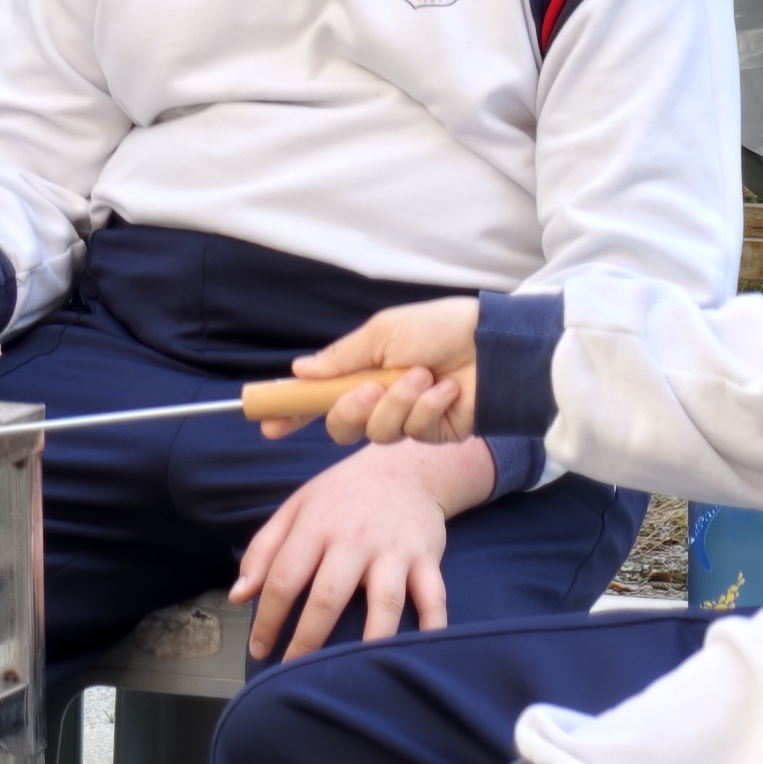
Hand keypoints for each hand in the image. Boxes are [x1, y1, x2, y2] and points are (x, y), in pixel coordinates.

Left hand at [230, 441, 492, 660]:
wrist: (405, 469)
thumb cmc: (341, 495)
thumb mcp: (295, 509)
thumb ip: (264, 550)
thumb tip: (238, 595)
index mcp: (316, 527)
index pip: (285, 578)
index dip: (268, 617)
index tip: (259, 649)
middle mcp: (354, 541)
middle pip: (329, 597)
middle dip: (308, 639)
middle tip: (293, 671)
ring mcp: (394, 552)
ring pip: (384, 602)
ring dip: (370, 639)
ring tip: (353, 670)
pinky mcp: (427, 559)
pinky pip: (433, 598)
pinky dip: (432, 627)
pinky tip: (420, 651)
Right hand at [265, 294, 482, 445]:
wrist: (494, 346)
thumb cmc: (440, 329)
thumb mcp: (382, 333)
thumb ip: (341, 357)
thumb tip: (300, 369)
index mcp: (364, 371)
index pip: (320, 397)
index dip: (293, 411)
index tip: (268, 423)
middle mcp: (380, 398)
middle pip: (341, 426)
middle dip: (350, 410)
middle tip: (368, 389)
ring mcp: (406, 419)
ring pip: (377, 432)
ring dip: (399, 402)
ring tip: (425, 376)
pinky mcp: (433, 434)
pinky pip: (413, 432)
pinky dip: (428, 408)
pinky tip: (447, 390)